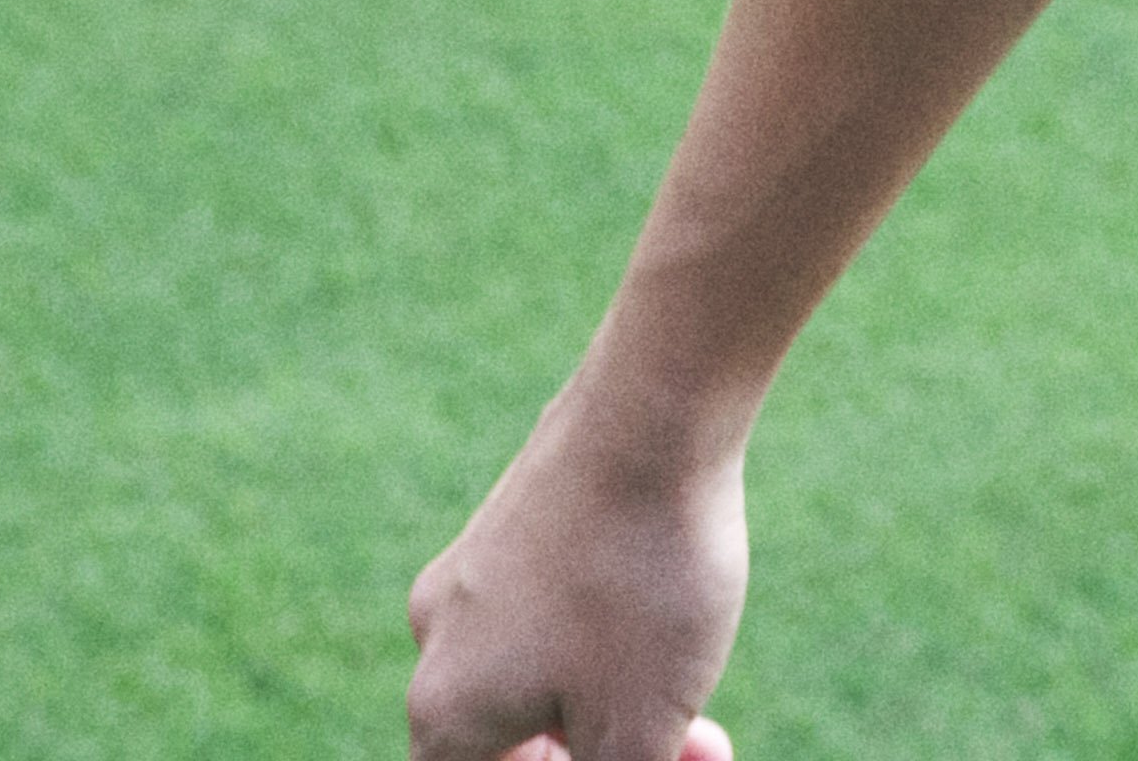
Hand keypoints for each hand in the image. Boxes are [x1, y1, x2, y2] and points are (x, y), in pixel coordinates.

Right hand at [402, 377, 744, 760]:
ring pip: (540, 673)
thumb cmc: (643, 584)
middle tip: (699, 749)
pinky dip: (613, 641)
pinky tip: (675, 624)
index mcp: (445, 710)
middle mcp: (436, 638)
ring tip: (701, 704)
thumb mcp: (638, 731)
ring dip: (616, 704)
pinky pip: (552, 607)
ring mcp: (470, 568)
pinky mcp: (516, 516)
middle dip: (602, 758)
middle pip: (509, 742)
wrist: (653, 412)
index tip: (626, 759)